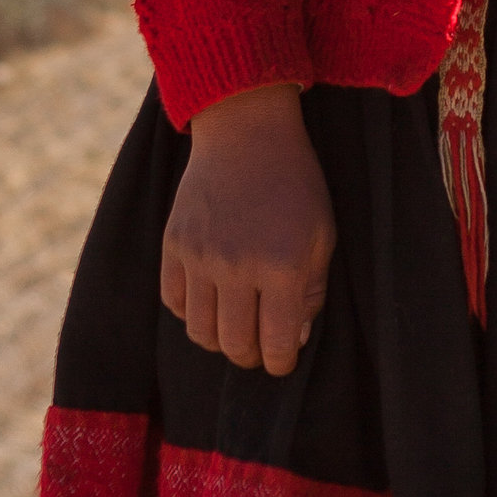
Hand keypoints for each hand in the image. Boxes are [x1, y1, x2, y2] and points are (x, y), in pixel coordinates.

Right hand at [161, 84, 336, 374]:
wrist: (247, 133)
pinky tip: (210, 300)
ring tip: (235, 327)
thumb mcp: (323, 236)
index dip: (281, 363)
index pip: (276, 345)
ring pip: (200, 332)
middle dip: (251, 356)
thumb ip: (312, 293)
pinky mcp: (174, 244)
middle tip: (260, 346)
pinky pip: (173, 302)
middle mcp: (235, 267)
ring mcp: (199, 256)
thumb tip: (292, 339)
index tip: (283, 360)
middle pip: (234, 346)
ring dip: (219, 339)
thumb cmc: (295, 185)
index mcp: (281, 267)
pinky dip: (191, 312)